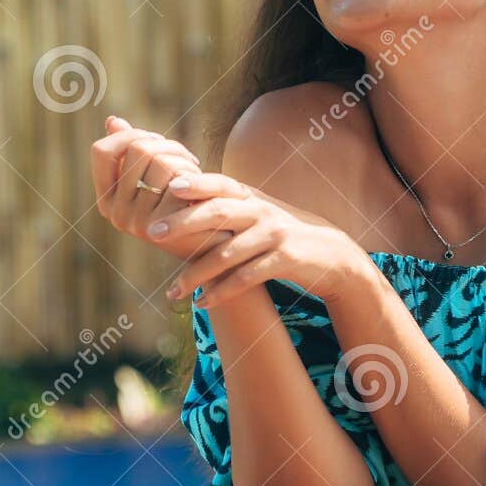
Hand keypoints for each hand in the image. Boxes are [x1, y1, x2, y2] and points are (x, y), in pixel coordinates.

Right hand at [90, 116, 220, 260]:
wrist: (212, 243)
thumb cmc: (183, 203)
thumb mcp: (153, 176)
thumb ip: (131, 151)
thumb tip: (113, 121)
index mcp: (107, 198)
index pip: (102, 151)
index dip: (129, 135)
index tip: (154, 139)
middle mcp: (116, 212)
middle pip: (137, 149)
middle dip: (166, 144)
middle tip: (184, 156)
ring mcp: (137, 221)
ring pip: (159, 161)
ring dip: (182, 159)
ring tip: (193, 172)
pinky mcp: (163, 226)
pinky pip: (177, 179)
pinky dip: (192, 174)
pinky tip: (201, 185)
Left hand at [150, 172, 370, 306]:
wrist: (331, 255)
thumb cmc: (282, 234)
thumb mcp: (258, 213)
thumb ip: (227, 205)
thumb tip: (178, 195)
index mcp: (251, 198)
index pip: (220, 184)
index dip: (196, 183)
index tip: (170, 187)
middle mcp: (261, 212)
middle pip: (217, 212)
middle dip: (183, 222)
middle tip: (153, 232)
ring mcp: (274, 236)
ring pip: (227, 253)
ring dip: (196, 273)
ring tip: (173, 291)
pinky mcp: (285, 260)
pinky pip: (246, 278)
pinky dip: (222, 292)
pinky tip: (203, 302)